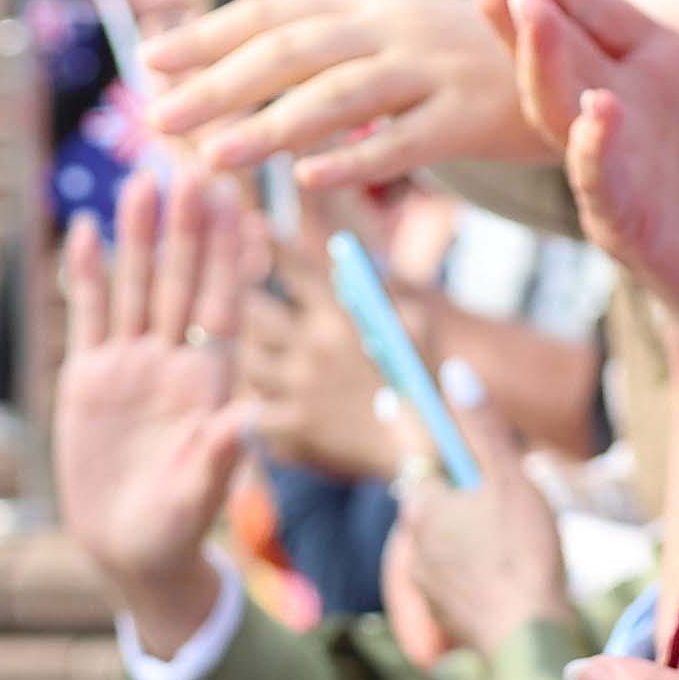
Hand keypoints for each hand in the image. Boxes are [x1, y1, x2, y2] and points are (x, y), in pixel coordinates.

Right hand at [52, 167, 254, 654]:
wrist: (130, 549)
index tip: (237, 204)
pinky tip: (82, 229)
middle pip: (182, 281)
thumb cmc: (177, 527)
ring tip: (140, 180)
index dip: (229, 255)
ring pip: (137, 286)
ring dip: (139, 236)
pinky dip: (87, 274)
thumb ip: (221, 453)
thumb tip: (249, 414)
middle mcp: (173, 360)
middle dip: (186, 226)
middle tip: (191, 166)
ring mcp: (131, 364)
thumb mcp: (200, 494)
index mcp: (209, 381)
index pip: (223, 305)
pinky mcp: (91, 376)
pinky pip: (89, 315)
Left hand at [143, 0, 550, 191]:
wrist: (585, 52)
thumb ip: (334, 41)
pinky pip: (407, 142)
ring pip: (340, 96)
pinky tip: (308, 181)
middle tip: (153, 118)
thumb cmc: (472, 52)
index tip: (151, 60)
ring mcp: (435, 70)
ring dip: (270, 126)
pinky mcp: (474, 117)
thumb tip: (243, 57)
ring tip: (210, 156)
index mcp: (369, 1)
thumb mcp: (401, 29)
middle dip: (218, 84)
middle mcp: (394, 27)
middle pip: (293, 50)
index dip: (210, 33)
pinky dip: (358, 159)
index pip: (274, 11)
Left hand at [234, 207, 409, 484]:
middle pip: (252, 312)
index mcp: (342, 314)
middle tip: (249, 308)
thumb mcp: (415, 324)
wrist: (431, 450)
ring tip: (260, 360)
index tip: (253, 229)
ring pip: (247, 361)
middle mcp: (313, 346)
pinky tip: (266, 409)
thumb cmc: (430, 382)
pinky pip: (253, 412)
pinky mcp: (294, 429)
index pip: (293, 268)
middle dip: (248, 307)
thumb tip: (344, 258)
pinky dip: (257, 411)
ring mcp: (299, 388)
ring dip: (251, 358)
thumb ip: (378, 290)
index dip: (269, 245)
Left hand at [384, 358, 572, 652]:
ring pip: (445, 536)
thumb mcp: (508, 479)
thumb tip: (454, 372)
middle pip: (434, 496)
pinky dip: (473, 565)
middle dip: (460, 489)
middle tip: (502, 494)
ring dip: (469, 529)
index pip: (413, 450)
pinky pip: (454, 571)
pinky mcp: (441, 609)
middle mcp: (412, 540)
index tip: (391, 396)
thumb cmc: (521, 554)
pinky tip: (506, 572)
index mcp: (423, 504)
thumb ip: (481, 426)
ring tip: (512, 539)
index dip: (408, 422)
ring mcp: (424, 579)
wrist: (527, 639)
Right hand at [479, 0, 678, 357]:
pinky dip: (598, 148)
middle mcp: (621, 110)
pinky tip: (600, 109)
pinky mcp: (633, 225)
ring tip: (528, 11)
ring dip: (541, 62)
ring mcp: (619, 167)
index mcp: (654, 69)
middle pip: (556, 45)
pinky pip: (604, 182)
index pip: (591, 5)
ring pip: (560, 107)